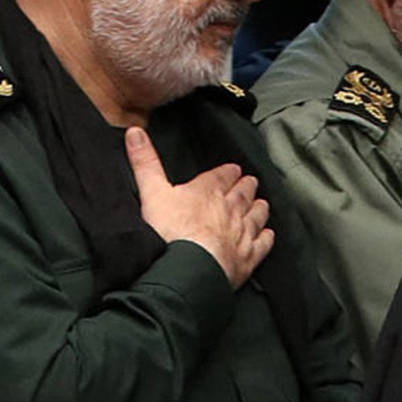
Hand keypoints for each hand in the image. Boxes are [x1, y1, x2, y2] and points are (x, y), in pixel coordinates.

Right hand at [124, 127, 272, 287]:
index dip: (229, 172)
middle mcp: (230, 208)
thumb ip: (145, 162)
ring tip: (261, 204)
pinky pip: (262, 244)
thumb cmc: (170, 231)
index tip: (233, 170)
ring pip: (256, 216)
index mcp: (208, 190)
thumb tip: (134, 132)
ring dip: (258, 209)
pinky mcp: (247, 257)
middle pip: (243, 193)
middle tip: (250, 183)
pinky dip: (266, 238)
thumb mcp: (151, 191)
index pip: (223, 175)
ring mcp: (242, 233)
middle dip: (246, 187)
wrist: (187, 268)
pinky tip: (267, 235)